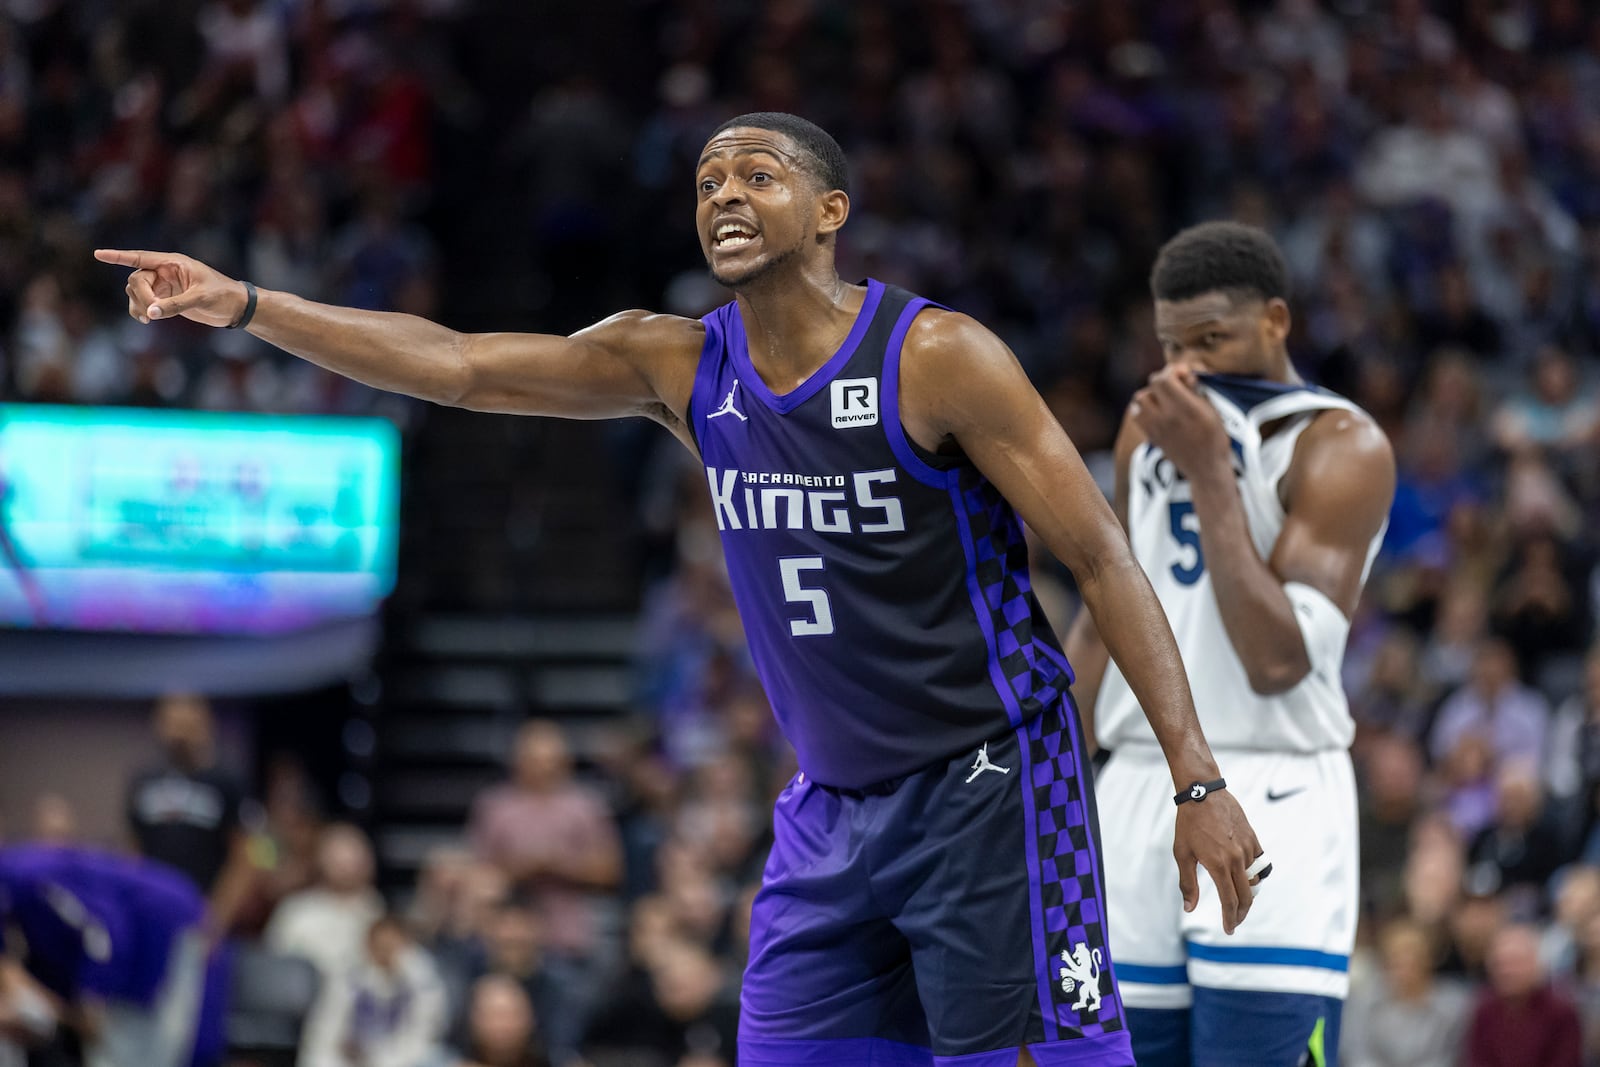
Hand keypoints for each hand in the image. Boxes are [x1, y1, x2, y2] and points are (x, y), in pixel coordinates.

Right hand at [93, 248, 249, 327]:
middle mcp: (166, 271)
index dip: (118, 257)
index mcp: (174, 263)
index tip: (98, 255)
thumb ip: (175, 305)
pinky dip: (141, 311)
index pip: (140, 257)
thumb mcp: (200, 298)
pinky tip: (146, 320)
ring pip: (137, 292)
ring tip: (147, 319)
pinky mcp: (165, 299)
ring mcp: (164, 285)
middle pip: (136, 279)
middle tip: (151, 313)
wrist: (235, 308)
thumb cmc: (223, 296)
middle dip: (140, 296)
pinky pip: (144, 302)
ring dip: (137, 305)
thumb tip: (150, 313)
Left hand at [1130, 366, 1230, 479]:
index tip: (1184, 374)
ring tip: (1165, 399)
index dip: (1173, 371)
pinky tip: (1157, 412)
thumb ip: (1195, 390)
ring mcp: (1156, 427)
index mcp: (1185, 408)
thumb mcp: (1211, 410)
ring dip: (1151, 394)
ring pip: (1139, 399)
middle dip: (1164, 381)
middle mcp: (1167, 416)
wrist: (1205, 468)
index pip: (1164, 378)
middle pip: (1152, 385)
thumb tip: (1184, 374)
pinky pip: (1137, 415)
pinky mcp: (1150, 436)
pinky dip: (1143, 409)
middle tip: (1177, 386)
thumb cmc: (1215, 438)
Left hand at [1172, 789, 1262, 934]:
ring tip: (1237, 901)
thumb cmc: (1188, 823)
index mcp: (1218, 865)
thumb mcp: (1182, 853)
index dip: (1230, 919)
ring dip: (1248, 895)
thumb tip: (1189, 908)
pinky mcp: (1253, 839)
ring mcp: (1247, 849)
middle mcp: (1236, 859)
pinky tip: (1244, 878)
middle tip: (1234, 921)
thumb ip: (1187, 883)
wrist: (1203, 792)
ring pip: (1254, 881)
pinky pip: (1259, 864)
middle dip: (1241, 913)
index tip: (1229, 929)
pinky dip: (1254, 875)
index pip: (1229, 902)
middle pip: (1246, 897)